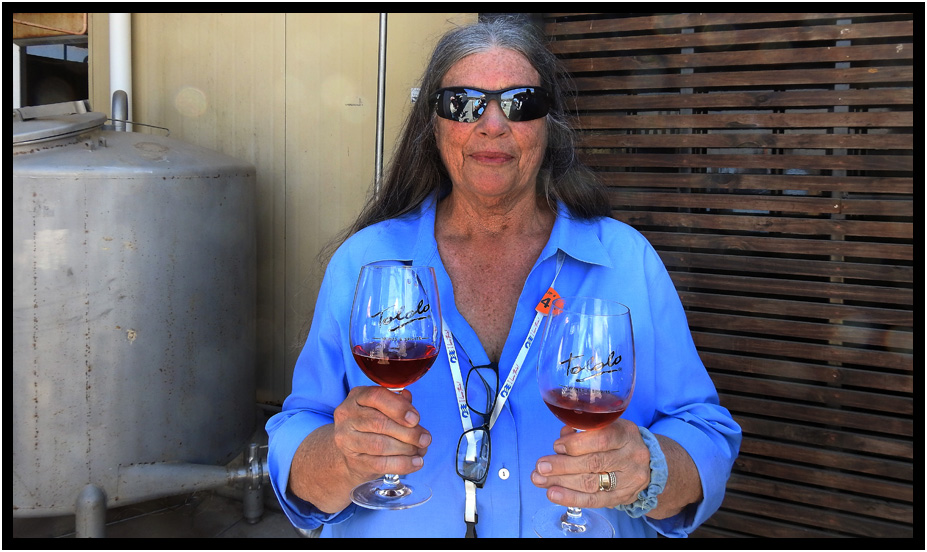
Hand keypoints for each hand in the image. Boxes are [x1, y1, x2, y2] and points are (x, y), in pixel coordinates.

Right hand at [332, 386, 431, 482]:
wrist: (351, 450)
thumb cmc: (373, 424)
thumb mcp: (384, 407)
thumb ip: (398, 402)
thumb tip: (411, 405)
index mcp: (357, 396)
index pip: (376, 396)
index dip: (398, 408)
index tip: (416, 419)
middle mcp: (347, 416)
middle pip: (379, 423)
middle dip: (408, 433)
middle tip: (425, 439)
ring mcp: (347, 439)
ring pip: (380, 445)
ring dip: (406, 449)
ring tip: (421, 450)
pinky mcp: (353, 460)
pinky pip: (380, 464)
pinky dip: (402, 464)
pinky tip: (416, 463)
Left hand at [530, 418, 650, 508]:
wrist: (648, 463)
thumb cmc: (619, 441)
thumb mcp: (607, 427)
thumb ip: (584, 429)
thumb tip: (561, 437)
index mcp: (627, 433)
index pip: (602, 438)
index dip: (576, 443)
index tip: (556, 446)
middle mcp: (632, 456)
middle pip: (594, 463)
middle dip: (562, 465)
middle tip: (540, 466)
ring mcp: (630, 479)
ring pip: (592, 483)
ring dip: (561, 482)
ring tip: (540, 480)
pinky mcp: (623, 497)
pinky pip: (595, 500)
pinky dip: (571, 497)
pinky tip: (553, 494)